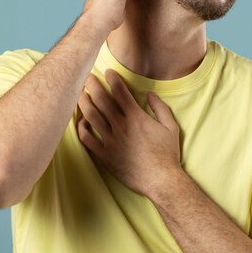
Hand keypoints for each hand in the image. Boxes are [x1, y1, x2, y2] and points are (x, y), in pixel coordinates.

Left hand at [76, 69, 181, 198]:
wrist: (161, 180)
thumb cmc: (167, 154)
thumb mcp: (170, 127)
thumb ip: (160, 107)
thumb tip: (150, 94)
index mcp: (136, 117)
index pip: (120, 91)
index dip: (113, 79)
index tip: (108, 72)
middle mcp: (120, 126)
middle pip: (101, 100)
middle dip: (93, 85)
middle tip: (87, 77)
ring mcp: (110, 141)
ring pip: (91, 116)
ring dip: (84, 103)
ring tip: (80, 94)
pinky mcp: (104, 156)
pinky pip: (87, 140)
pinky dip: (81, 128)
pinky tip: (80, 122)